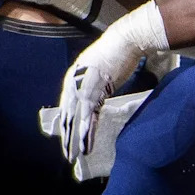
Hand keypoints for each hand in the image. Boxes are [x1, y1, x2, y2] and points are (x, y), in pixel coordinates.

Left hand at [57, 27, 142, 160]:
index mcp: (73, 77)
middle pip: (67, 115)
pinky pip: (88, 117)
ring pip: (76, 119)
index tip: (66, 139)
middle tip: (67, 154)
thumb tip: (96, 93)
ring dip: (75, 139)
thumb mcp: (100, 68)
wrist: (127, 39)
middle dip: (67, 136)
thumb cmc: (118, 51)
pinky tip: (86, 145)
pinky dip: (87, 133)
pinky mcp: (95, 91)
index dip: (67, 123)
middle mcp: (73, 82)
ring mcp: (83, 87)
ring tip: (74, 155)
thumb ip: (94, 81)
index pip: (66, 106)